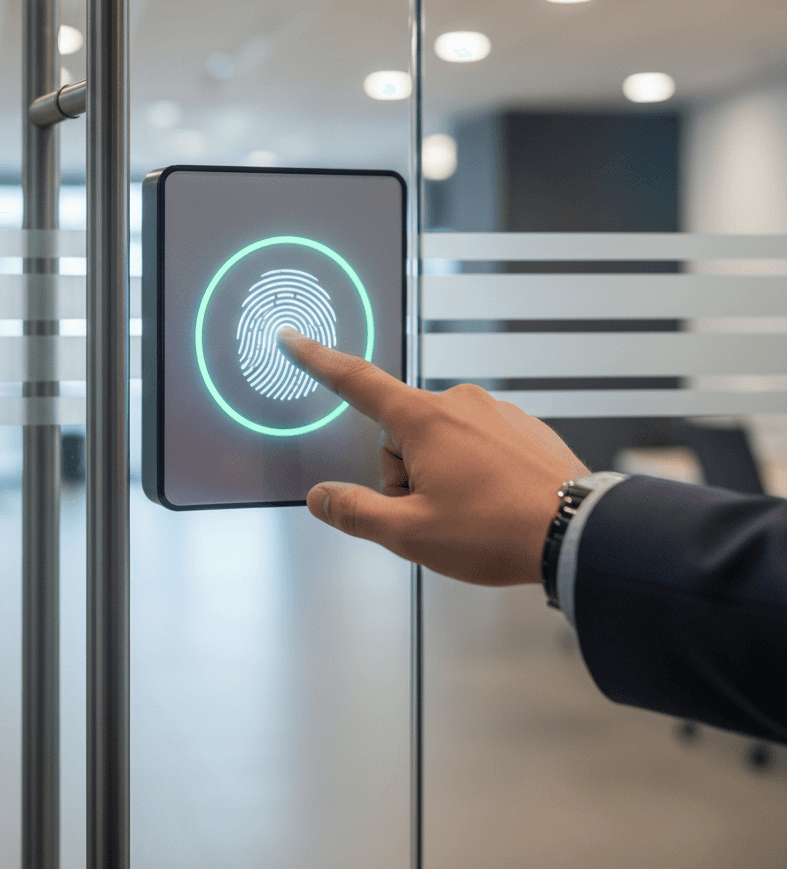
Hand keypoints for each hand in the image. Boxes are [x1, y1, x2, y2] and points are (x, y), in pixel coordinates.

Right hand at [277, 328, 588, 585]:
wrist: (579, 532)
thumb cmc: (498, 531)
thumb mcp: (411, 533)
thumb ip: (357, 512)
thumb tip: (322, 498)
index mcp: (424, 420)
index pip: (356, 382)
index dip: (317, 360)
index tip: (294, 339)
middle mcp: (459, 404)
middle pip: (400, 433)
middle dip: (404, 474)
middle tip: (433, 514)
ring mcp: (493, 411)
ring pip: (438, 441)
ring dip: (439, 474)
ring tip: (472, 513)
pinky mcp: (520, 425)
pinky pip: (475, 443)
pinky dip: (474, 471)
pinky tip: (493, 501)